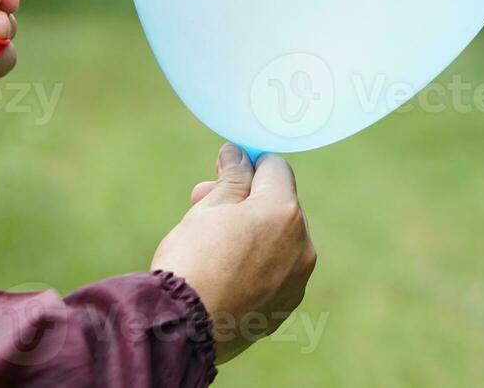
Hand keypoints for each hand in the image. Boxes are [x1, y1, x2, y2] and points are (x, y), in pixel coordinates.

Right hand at [151, 144, 316, 363]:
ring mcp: (296, 280)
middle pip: (279, 204)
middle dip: (246, 200)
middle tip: (204, 202)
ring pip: (279, 240)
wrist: (182, 330)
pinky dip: (256, 265)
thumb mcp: (207, 209)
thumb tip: (238, 154)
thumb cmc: (192, 261)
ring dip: (252, 233)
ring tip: (211, 242)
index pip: (275, 168)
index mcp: (284, 212)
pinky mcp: (285, 307)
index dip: (247, 164)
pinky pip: (276, 272)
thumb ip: (232, 178)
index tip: (221, 171)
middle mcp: (302, 245)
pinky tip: (223, 273)